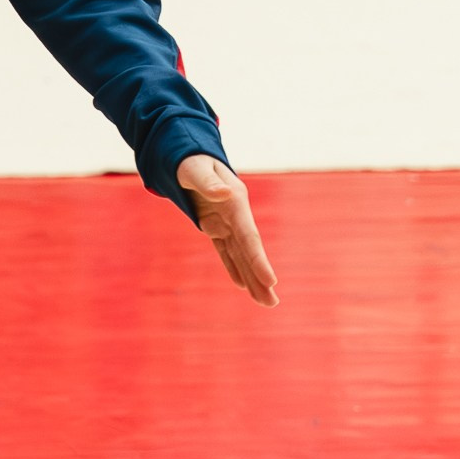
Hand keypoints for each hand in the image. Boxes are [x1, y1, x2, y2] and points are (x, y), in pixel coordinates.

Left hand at [176, 156, 279, 306]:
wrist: (187, 154)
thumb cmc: (191, 160)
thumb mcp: (195, 168)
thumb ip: (208, 182)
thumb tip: (225, 195)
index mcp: (235, 201)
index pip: (249, 236)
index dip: (258, 259)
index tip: (270, 280)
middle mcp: (235, 214)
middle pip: (249, 251)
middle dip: (260, 278)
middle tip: (272, 304)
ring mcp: (227, 221)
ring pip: (240, 255)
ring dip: (251, 279)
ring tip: (265, 302)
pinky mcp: (215, 225)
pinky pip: (226, 251)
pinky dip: (234, 268)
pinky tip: (244, 286)